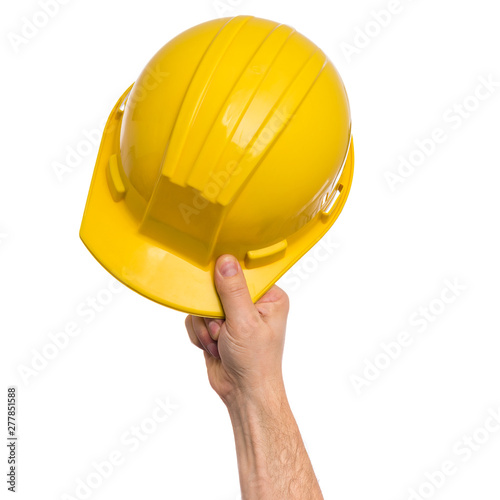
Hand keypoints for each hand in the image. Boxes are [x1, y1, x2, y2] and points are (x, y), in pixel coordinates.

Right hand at [185, 254, 288, 405]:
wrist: (243, 394)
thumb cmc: (255, 362)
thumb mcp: (244, 322)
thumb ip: (233, 290)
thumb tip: (225, 260)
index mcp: (270, 297)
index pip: (243, 273)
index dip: (227, 280)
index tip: (216, 291)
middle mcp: (253, 303)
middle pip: (218, 287)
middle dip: (213, 312)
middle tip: (221, 328)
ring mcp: (234, 314)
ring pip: (203, 304)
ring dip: (206, 326)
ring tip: (219, 343)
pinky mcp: (217, 326)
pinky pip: (196, 318)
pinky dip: (199, 334)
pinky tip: (213, 347)